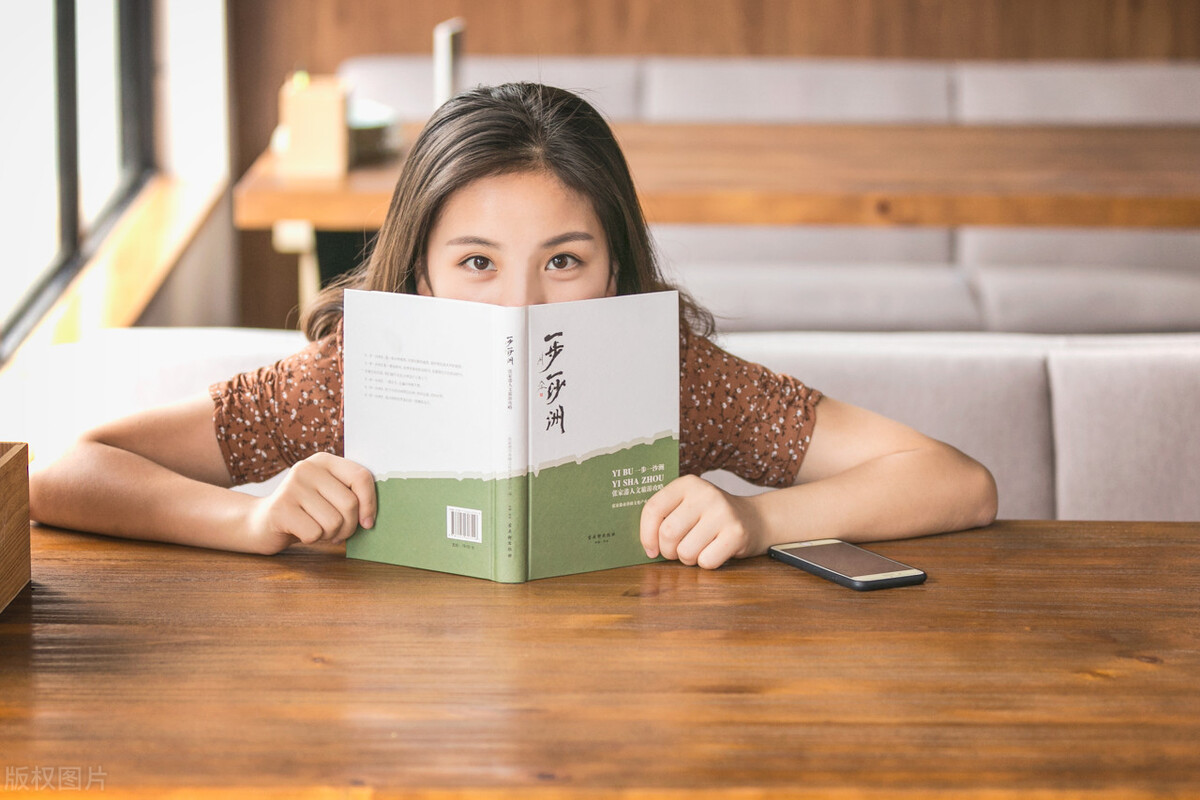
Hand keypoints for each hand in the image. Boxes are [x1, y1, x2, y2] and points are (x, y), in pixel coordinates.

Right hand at [244, 452, 376, 554]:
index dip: (370, 504)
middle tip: (337, 532)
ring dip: (331, 535)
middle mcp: (306, 468)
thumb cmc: (306, 512)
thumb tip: (373, 515)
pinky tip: (301, 532)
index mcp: (324, 461)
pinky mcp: (280, 508)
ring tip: (318, 529)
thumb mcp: (329, 495)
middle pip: (350, 504)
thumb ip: (350, 495)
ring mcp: (291, 487)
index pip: (361, 477)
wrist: (262, 523)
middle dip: (349, 526)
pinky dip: (313, 539)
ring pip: (334, 521)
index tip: (368, 523)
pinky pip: (315, 533)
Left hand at [639, 475, 761, 569]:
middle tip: (677, 551)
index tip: (650, 549)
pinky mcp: (736, 533)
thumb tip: (645, 545)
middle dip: (668, 551)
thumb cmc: (710, 517)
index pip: (653, 509)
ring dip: (688, 559)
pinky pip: (706, 561)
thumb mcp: (688, 505)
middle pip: (668, 534)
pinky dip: (706, 563)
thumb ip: (665, 516)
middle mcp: (705, 494)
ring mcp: (723, 512)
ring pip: (686, 551)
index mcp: (687, 484)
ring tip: (698, 549)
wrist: (754, 519)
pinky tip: (715, 551)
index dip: (646, 534)